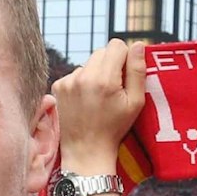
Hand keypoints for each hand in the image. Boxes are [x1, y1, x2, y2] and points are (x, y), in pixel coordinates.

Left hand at [53, 39, 147, 173]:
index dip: (124, 57)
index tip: (125, 75)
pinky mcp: (58, 86)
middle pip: (101, 51)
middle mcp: (83, 76)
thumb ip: (137, 71)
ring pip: (88, 63)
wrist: (86, 151)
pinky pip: (75, 74)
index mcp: (104, 79)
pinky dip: (82, 82)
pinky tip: (86, 100)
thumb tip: (138, 45)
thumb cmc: (114, 128)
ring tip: (98, 97)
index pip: (116, 45)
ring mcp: (68, 81)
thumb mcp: (135, 103)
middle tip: (113, 88)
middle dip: (110, 64)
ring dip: (95, 74)